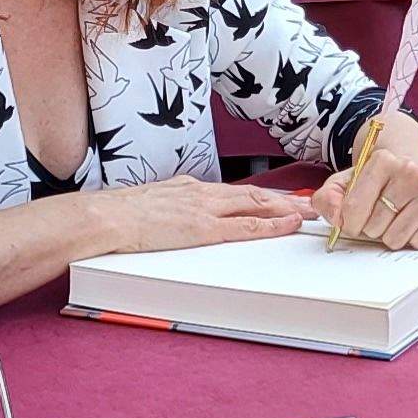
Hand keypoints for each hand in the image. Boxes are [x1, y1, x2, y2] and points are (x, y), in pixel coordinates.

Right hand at [90, 177, 311, 254]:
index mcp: (191, 189)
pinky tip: (287, 225)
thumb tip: (181, 211)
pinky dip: (270, 225)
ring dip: (286, 209)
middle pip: (254, 194)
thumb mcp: (154, 202)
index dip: (263, 196)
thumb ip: (174, 206)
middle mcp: (203, 194)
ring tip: (309, 213)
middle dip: (285, 200)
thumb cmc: (121, 214)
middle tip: (310, 203)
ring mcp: (206, 210)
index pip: (236, 191)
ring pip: (256, 206)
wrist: (107, 216)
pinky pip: (245, 227)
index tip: (282, 199)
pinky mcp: (203, 229)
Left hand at [310, 112, 417, 249]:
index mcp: (383, 161)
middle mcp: (411, 172)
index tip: (354, 219)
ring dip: (392, 234)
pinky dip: (414, 238)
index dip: (349, 223)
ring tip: (397, 216)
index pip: (353, 210)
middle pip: (374, 227)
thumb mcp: (345, 183)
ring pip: (397, 238)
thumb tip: (336, 219)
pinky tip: (414, 220)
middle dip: (372, 228)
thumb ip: (328, 199)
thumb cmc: (380, 180)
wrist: (415, 168)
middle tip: (380, 214)